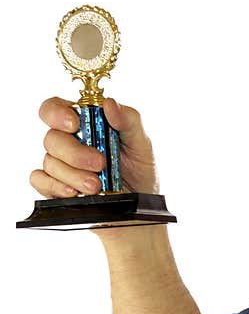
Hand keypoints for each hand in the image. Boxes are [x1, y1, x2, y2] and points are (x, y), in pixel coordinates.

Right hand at [31, 96, 160, 236]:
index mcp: (85, 124)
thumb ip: (129, 120)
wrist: (138, 210)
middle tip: (99, 164)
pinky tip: (74, 192)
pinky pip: (40, 181)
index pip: (55, 108)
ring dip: (73, 175)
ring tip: (97, 186)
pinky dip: (55, 186)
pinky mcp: (55, 188)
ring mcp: (60, 165)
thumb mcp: (143, 145)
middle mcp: (68, 142)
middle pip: (51, 138)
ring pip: (49, 162)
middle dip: (75, 153)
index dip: (58, 113)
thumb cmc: (141, 174)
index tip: (74, 124)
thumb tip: (109, 103)